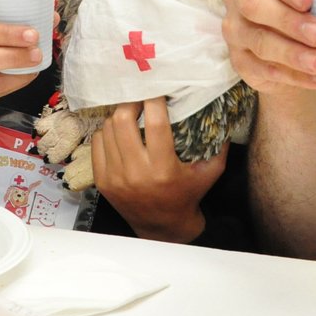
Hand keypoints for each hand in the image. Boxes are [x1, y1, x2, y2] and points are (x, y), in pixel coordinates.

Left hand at [92, 98, 226, 242]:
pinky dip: (106, 132)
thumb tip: (218, 107)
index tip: (157, 87)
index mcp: (163, 169)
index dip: (154, 99)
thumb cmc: (188, 194)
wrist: (163, 228)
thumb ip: (219, 142)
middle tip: (139, 95)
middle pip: (123, 121)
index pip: (155, 123)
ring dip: (118, 116)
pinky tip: (119, 131)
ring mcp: (115, 178)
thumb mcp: (210, 171)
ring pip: (107, 129)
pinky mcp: (102, 181)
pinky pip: (97, 143)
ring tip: (130, 112)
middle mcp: (136, 173)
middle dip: (131, 102)